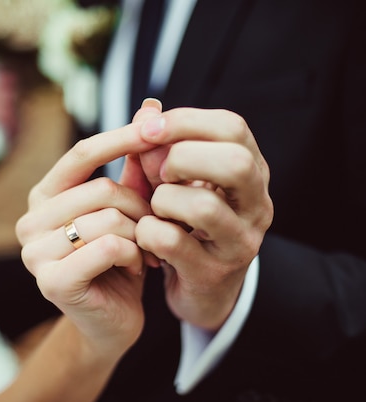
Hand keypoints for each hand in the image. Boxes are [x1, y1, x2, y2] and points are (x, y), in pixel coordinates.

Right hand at [16, 122, 156, 356]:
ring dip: (139, 235)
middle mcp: (31, 220)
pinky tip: (133, 269)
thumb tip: (150, 105)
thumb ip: (133, 165)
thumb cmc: (119, 261)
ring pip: (108, 219)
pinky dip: (133, 256)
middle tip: (155, 228)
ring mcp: (35, 252)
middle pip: (102, 189)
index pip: (82, 153)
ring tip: (143, 252)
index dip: (121, 138)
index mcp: (44, 196)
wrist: (113, 322)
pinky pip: (109, 247)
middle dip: (141, 208)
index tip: (158, 126)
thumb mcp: (126, 209)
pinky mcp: (51, 281)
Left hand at [122, 103, 273, 330]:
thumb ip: (160, 147)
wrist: (204, 288)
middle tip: (159, 173)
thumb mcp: (177, 181)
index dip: (185, 121)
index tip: (148, 129)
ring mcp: (239, 242)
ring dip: (163, 200)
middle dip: (182, 158)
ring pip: (203, 207)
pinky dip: (147, 232)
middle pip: (234, 163)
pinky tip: (146, 236)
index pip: (232, 127)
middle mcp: (256, 205)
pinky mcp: (213, 273)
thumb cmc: (187, 223)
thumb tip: (147, 110)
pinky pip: (171, 241)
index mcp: (251, 171)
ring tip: (155, 209)